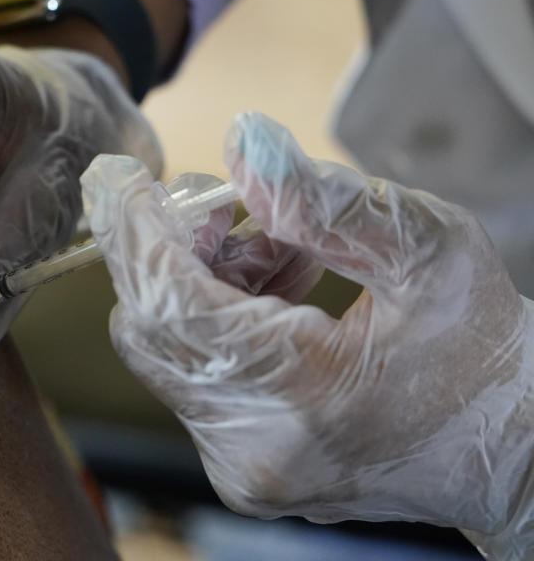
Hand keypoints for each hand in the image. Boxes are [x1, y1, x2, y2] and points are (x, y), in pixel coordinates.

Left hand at [81, 112, 533, 557]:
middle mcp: (254, 446)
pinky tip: (276, 293)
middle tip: (224, 208)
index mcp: (301, 393)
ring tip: (279, 251)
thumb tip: (241, 142)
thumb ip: (324, 197)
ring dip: (200, 286)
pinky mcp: (241, 471)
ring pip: (166, 352)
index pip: (171, 304)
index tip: (120, 181)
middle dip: (171, 254)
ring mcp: (243, 469)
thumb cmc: (483, 349)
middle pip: (151, 329)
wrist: (516, 454)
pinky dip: (215, 324)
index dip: (136, 233)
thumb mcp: (425, 248)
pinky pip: (192, 379)